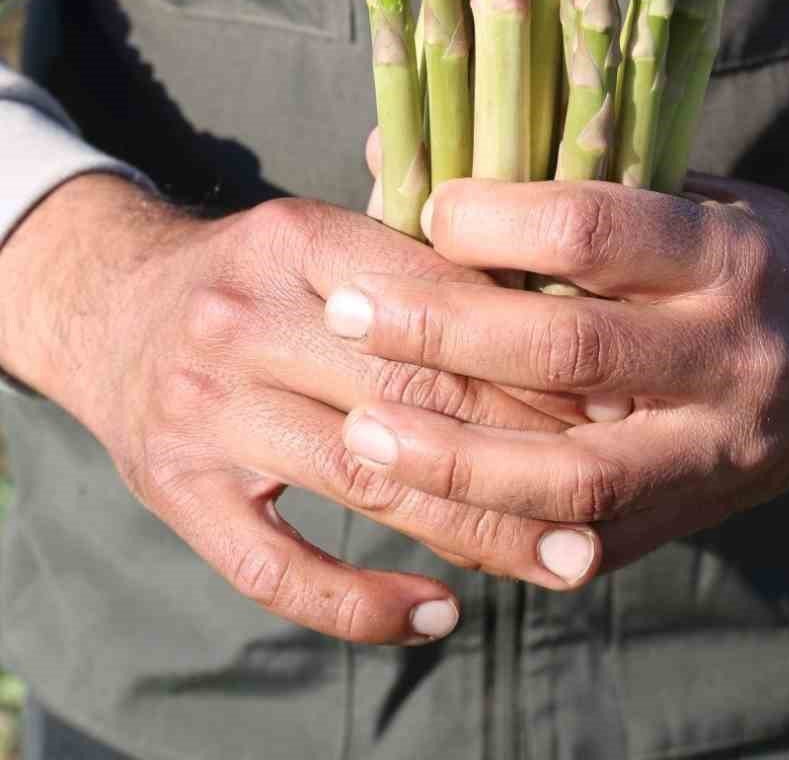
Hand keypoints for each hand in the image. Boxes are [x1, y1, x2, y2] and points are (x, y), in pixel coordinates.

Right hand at [0, 174, 602, 644]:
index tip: (608, 393)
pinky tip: (437, 616)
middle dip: (522, 444)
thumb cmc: (258, 275)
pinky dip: (360, 603)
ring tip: (565, 561)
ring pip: (364, 481)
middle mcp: (243, 318)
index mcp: (296, 239)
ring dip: (474, 529)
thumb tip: (559, 315)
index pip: (433, 300)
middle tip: (610, 483)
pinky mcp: (176, 489)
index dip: (526, 353)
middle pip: (409, 393)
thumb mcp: (324, 238)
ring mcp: (204, 409)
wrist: (111, 305)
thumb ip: (417, 266)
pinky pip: (275, 567)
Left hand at [324, 164, 788, 572]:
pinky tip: (420, 506)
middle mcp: (731, 354)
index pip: (594, 230)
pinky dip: (497, 530)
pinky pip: (584, 539)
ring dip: (452, 458)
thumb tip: (399, 149)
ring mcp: (719, 450)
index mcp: (726, 253)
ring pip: (572, 474)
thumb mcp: (687, 188)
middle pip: (567, 348)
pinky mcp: (699, 515)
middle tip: (346, 308)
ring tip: (361, 431)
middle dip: (443, 331)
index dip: (495, 218)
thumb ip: (563, 181)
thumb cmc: (755, 244)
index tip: (426, 207)